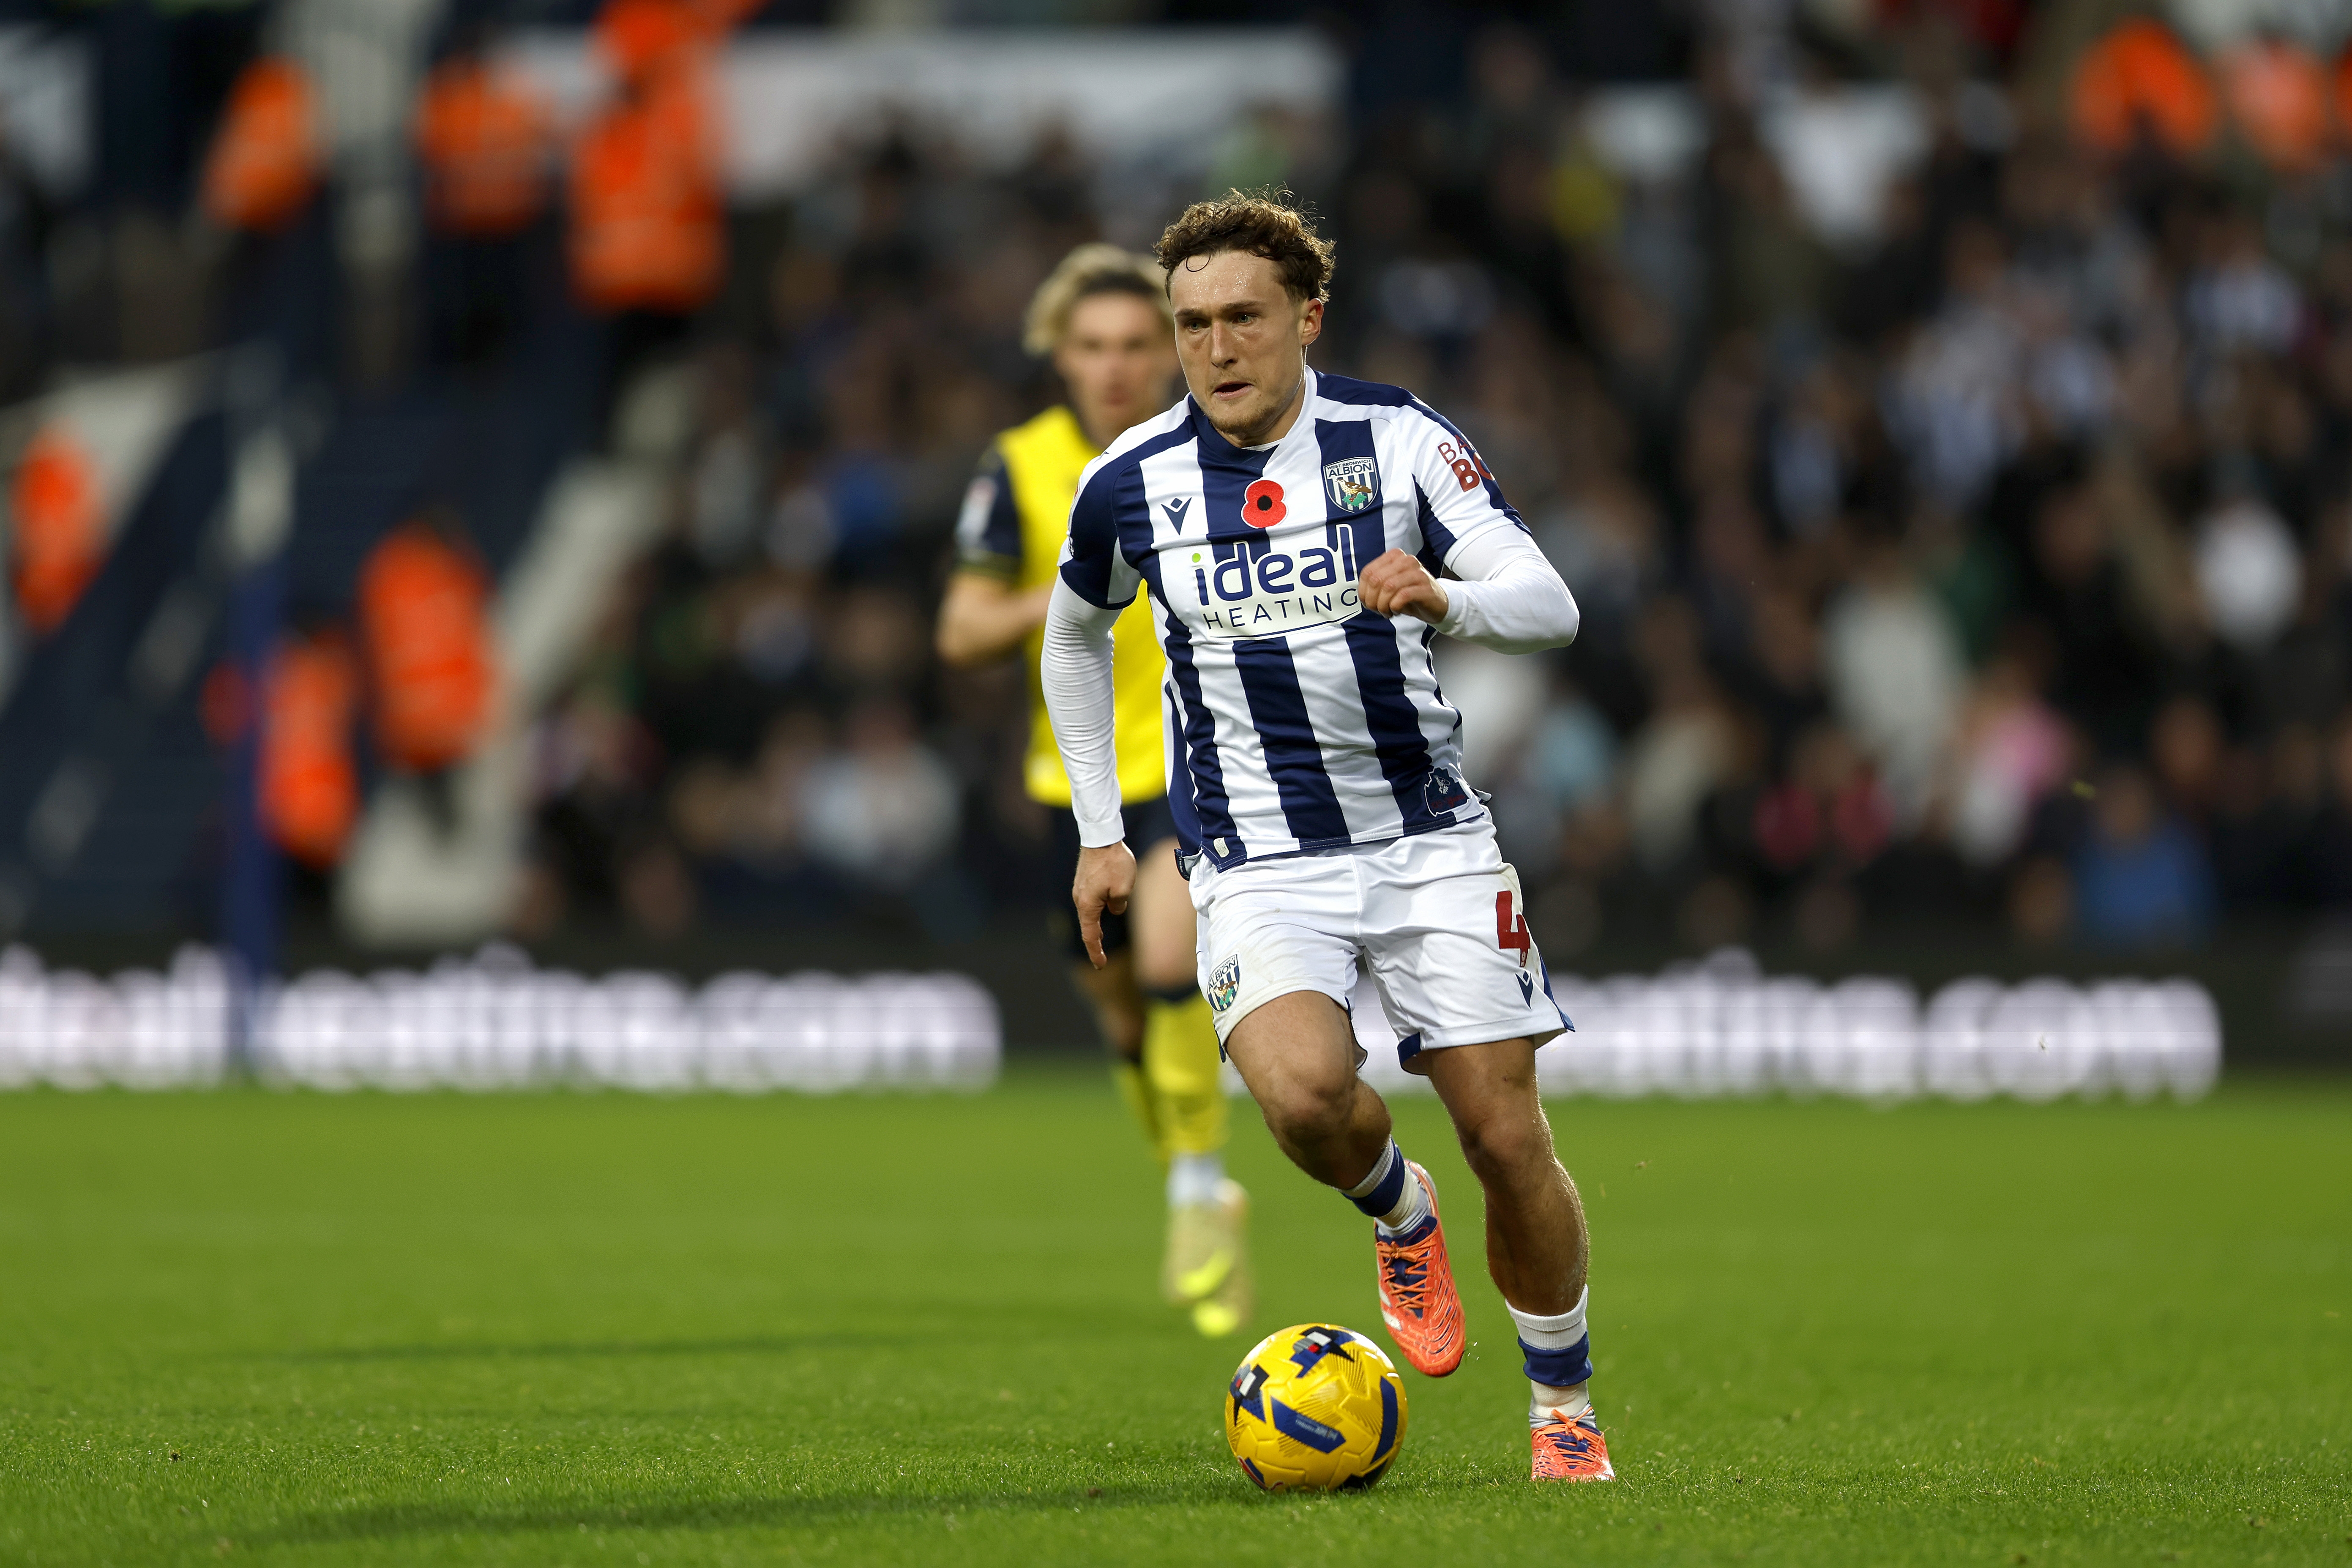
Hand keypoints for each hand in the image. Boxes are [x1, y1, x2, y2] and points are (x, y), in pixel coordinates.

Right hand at [1072, 841, 1135, 968]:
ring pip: (1091, 911)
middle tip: (1101, 959)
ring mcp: (1080, 888)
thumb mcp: (1123, 888)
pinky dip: (1099, 907)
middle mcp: (1080, 898)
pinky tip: (1108, 905)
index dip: (1096, 952)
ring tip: (1102, 935)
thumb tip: (1115, 908)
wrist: (1101, 835)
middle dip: (1095, 942)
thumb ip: (1119, 904)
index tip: (1100, 966)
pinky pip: (1092, 899)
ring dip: (1097, 923)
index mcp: (1088, 905)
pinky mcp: (1084, 879)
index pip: (1090, 936)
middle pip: (1088, 925)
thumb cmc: (1113, 862)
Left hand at [1359, 548, 1450, 623]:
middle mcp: (1406, 560)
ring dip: (1383, 605)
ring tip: (1388, 612)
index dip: (1364, 592)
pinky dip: (1395, 606)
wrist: (1436, 603)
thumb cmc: (1409, 595)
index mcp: (1394, 556)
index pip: (1368, 573)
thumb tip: (1363, 595)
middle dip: (1372, 600)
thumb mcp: (1389, 587)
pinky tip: (1397, 611)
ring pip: (1388, 587)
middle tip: (1378, 610)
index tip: (1369, 603)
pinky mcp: (1426, 587)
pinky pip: (1403, 596)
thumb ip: (1374, 585)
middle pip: (1376, 580)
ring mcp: (1418, 573)